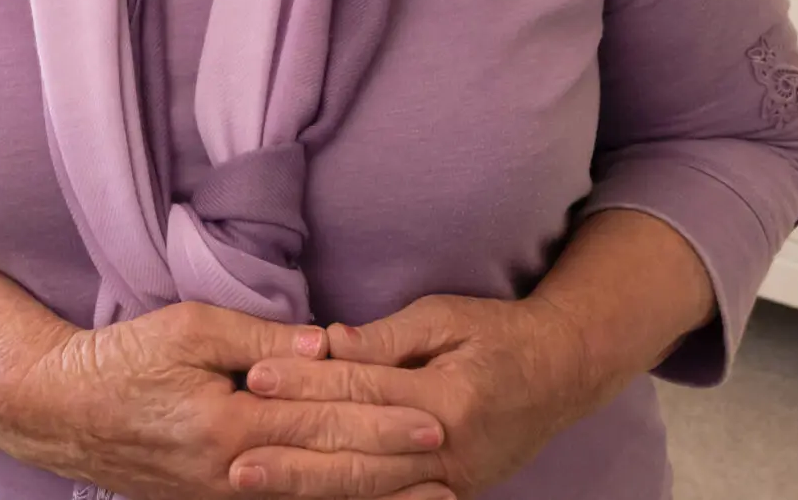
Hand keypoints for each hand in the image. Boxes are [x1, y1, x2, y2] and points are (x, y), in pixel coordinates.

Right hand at [18, 303, 454, 499]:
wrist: (60, 410)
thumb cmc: (123, 359)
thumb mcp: (189, 328)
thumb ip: (263, 340)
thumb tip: (329, 345)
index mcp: (230, 426)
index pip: (325, 426)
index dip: (384, 424)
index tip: (436, 419)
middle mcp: (233, 476)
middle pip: (330, 474)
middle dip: (396, 469)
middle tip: (452, 461)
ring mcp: (224, 498)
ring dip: (374, 498)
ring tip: (431, 495)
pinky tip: (360, 499)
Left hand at [240, 296, 596, 498]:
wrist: (562, 374)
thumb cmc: (499, 334)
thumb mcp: (447, 316)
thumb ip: (387, 336)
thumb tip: (329, 342)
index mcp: (448, 397)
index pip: (361, 391)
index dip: (305, 384)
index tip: (254, 376)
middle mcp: (448, 448)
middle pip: (356, 454)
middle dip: (292, 456)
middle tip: (235, 457)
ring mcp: (451, 481)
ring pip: (367, 489)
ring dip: (307, 487)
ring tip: (253, 484)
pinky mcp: (450, 494)